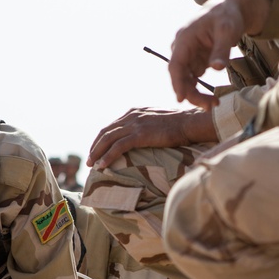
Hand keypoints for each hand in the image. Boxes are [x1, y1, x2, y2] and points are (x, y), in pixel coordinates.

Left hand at [87, 107, 217, 169]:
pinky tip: (103, 166)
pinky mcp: (140, 135)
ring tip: (92, 165)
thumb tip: (143, 137)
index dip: (101, 139)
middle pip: (105, 132)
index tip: (96, 150)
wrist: (188, 123)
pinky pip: (118, 147)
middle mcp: (131, 116)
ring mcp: (135, 124)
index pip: (111, 126)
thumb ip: (146, 126)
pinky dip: (108, 156)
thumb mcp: (157, 121)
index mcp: (134, 112)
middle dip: (95, 147)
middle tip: (90, 160)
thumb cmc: (178, 125)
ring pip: (108, 139)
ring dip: (97, 153)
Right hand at [169, 0, 269, 108]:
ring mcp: (189, 55)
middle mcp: (182, 48)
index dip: (177, 83)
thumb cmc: (227, 15)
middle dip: (191, 93)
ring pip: (187, 80)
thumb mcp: (227, 30)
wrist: (231, 7)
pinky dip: (201, 89)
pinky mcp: (196, 60)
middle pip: (180, 76)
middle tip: (209, 106)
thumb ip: (222, 49)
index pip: (176, 65)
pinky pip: (194, 78)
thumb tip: (217, 68)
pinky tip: (212, 99)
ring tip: (213, 104)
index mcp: (184, 39)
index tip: (181, 99)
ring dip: (196, 94)